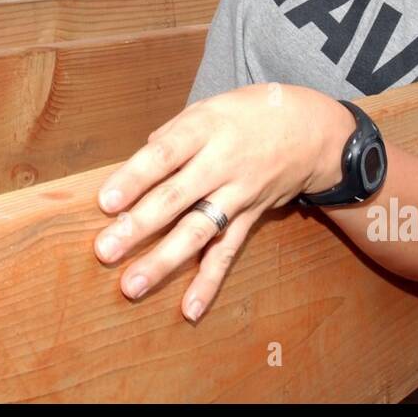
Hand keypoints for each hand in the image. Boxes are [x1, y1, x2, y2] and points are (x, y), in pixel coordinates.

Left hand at [93, 83, 354, 321]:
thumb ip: (172, 134)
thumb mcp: (210, 107)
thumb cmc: (249, 114)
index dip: (134, 178)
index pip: (164, 155)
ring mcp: (238, 194)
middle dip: (138, 226)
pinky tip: (189, 309)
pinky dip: (209, 281)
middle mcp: (222, 164)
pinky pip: (227, 252)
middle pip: (176, 197)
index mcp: (206, 128)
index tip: (105, 202)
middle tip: (104, 250)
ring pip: (198, 231)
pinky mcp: (250, 218)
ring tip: (131, 286)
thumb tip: (136, 165)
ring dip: (164, 261)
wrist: (313, 130)